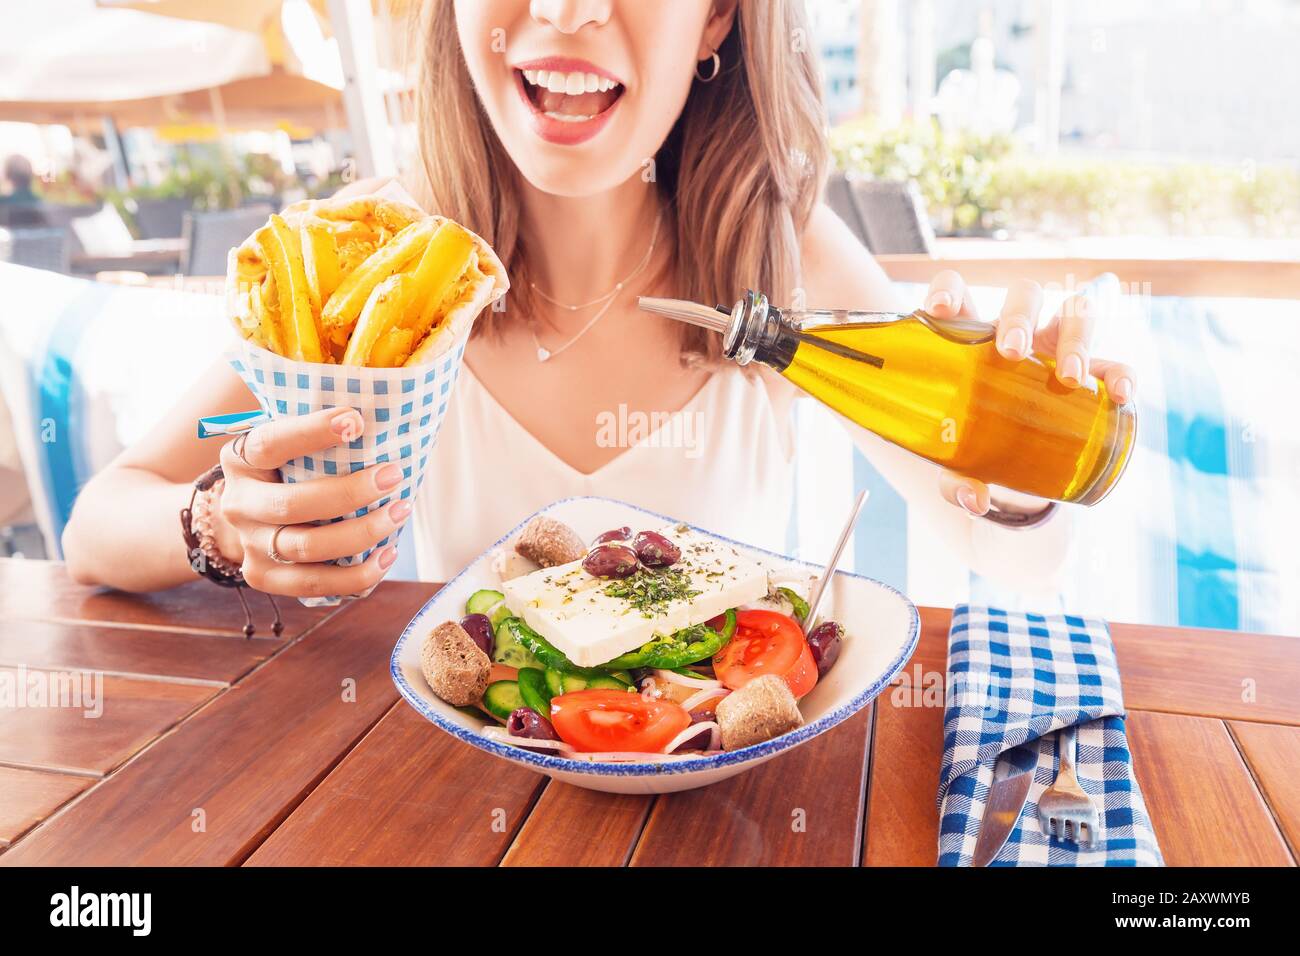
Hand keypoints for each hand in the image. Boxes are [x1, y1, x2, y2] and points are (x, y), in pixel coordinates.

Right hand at [214, 407, 406, 596]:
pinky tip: (386, 555)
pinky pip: (312, 583)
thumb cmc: (287, 471)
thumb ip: (317, 437)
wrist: (250, 519)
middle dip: (350, 492)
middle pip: (292, 504)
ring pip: (305, 547)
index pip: (271, 443)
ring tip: (399, 512)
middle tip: (394, 475)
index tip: (356, 421)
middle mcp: (238, 502)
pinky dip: (355, 575)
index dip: (311, 432)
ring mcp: (249, 543)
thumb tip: (377, 421)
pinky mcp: (263, 577)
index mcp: (241, 458)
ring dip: (361, 533)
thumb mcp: (288, 446)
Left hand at [921, 270, 1136, 516]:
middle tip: (1011, 352)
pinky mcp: (1094, 380)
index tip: (940, 311)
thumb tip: (973, 497)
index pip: (958, 296)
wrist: (1020, 485)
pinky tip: (1121, 395)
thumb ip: (957, 482)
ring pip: (1076, 313)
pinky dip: (1122, 374)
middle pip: (1024, 296)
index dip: (949, 290)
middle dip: (1020, 316)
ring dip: (1075, 336)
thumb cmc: (976, 455)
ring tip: (1069, 376)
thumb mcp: (960, 469)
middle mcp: (1017, 337)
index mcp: (971, 342)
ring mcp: (1057, 352)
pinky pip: (1115, 366)